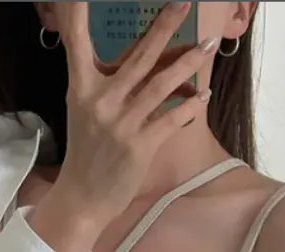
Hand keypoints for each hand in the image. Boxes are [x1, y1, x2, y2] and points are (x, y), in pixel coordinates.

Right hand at [28, 2, 217, 251]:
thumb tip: (138, 55)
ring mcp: (120, 123)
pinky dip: (190, 105)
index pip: (76, 39)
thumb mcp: (84, 109)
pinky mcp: (139, 146)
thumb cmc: (87, 151)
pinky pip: (171, 119)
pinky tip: (204, 94)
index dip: (77, 11)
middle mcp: (100, 100)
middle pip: (139, 55)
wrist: (83, 198)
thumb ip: (104, 81)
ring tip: (208, 45)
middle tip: (185, 2)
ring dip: (188, 63)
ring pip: (161, 84)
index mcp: (81, 87)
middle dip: (164, 26)